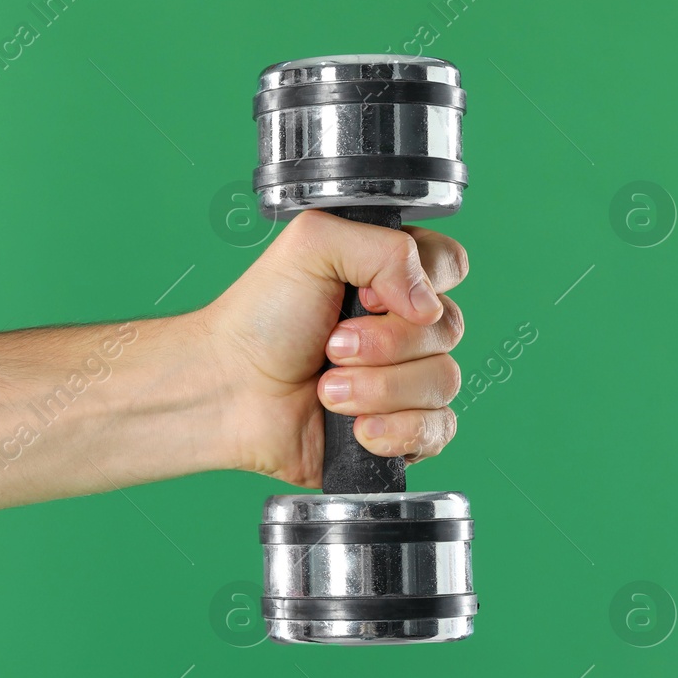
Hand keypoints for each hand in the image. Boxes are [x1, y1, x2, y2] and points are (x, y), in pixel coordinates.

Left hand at [192, 209, 467, 487]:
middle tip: (330, 346)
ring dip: (378, 388)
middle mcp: (404, 327)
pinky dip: (396, 430)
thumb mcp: (312, 245)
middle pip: (449, 328)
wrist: (228, 390)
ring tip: (327, 390)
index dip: (418, 282)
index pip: (450, 266)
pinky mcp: (399, 432)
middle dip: (384, 343)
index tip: (361, 295)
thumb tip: (429, 303)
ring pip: (443, 381)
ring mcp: (404, 381)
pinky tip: (355, 428)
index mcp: (390, 277)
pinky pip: (438, 431)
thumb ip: (383, 246)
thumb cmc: (260, 318)